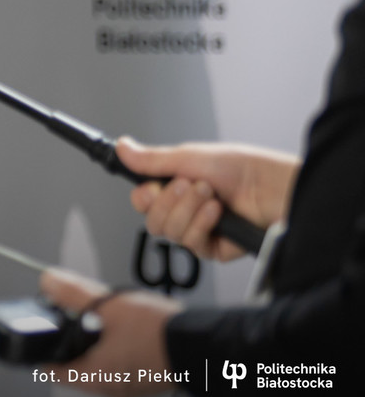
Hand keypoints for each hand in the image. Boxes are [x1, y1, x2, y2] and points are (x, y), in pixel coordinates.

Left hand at [39, 268, 182, 396]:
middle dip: (75, 341)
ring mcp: (130, 387)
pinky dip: (118, 348)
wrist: (202, 345)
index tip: (46, 332)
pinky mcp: (147, 381)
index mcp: (93, 377)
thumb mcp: (107, 305)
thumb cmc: (157, 332)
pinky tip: (129, 331)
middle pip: (76, 366)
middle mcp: (109, 388)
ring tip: (107, 321)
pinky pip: (122, 365)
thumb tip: (49, 282)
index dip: (45, 348)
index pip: (52, 370)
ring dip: (99, 343)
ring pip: (101, 365)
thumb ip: (73, 294)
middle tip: (78, 319)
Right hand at [117, 136, 299, 260]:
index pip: (142, 200)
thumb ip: (152, 160)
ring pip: (169, 232)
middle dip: (170, 201)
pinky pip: (191, 244)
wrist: (275, 189)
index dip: (145, 196)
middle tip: (191, 184)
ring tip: (211, 194)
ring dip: (189, 210)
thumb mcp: (190, 158)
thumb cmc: (242, 169)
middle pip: (152, 220)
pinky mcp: (214, 248)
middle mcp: (185, 210)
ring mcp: (199, 230)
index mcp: (176, 187)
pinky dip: (201, 225)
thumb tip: (122, 147)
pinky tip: (217, 212)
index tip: (155, 185)